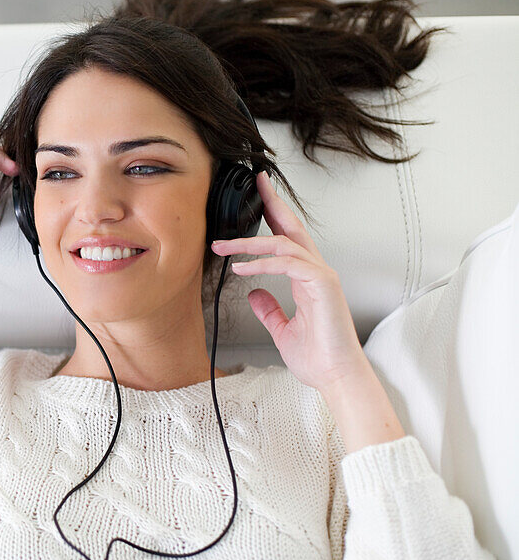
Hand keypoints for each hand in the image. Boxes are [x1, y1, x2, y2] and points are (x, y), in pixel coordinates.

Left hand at [210, 170, 370, 392]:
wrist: (336, 377)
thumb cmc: (318, 357)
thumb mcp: (282, 329)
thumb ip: (269, 310)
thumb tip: (254, 294)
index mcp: (308, 278)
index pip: (289, 239)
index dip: (275, 215)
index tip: (260, 196)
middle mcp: (317, 271)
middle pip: (293, 227)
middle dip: (273, 202)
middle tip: (256, 181)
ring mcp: (322, 276)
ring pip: (283, 243)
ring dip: (249, 242)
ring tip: (222, 246)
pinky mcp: (322, 285)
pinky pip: (287, 263)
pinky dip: (261, 263)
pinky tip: (241, 267)